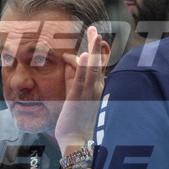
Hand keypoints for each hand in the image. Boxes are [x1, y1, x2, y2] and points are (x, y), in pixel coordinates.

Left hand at [55, 25, 106, 152]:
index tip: (92, 35)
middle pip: (98, 61)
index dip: (94, 50)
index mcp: (96, 87)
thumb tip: (69, 59)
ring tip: (95, 34)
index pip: (97, 64)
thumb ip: (72, 76)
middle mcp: (96, 88)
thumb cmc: (75, 120)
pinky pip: (83, 79)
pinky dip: (85, 66)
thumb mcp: (74, 94)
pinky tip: (85, 55)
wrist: (76, 140)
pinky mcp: (80, 98)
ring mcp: (89, 92)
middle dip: (96, 44)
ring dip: (94, 50)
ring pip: (93, 67)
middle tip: (95, 28)